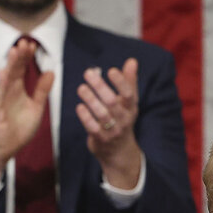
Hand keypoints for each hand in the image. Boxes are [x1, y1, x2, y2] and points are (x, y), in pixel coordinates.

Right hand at [0, 38, 52, 186]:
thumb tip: (51, 71)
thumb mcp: (37, 106)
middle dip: (19, 56)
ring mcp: (1, 99)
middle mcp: (8, 91)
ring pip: (5, 79)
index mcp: (18, 89)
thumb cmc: (21, 126)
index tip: (33, 44)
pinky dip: (1, 85)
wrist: (8, 147)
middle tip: (24, 41)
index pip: (22, 69)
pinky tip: (4, 74)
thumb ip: (42, 90)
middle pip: (14, 70)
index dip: (26, 57)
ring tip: (14, 51)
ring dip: (10, 65)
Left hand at [76, 58, 142, 188]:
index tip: (111, 70)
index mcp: (131, 108)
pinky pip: (93, 127)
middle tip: (88, 73)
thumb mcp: (129, 103)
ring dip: (91, 100)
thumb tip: (132, 61)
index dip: (121, 82)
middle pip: (113, 102)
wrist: (120, 152)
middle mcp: (123, 119)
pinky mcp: (101, 139)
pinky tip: (80, 107)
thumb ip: (129, 81)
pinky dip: (86, 117)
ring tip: (81, 88)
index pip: (129, 94)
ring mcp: (113, 130)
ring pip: (102, 114)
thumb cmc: (122, 120)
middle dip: (100, 87)